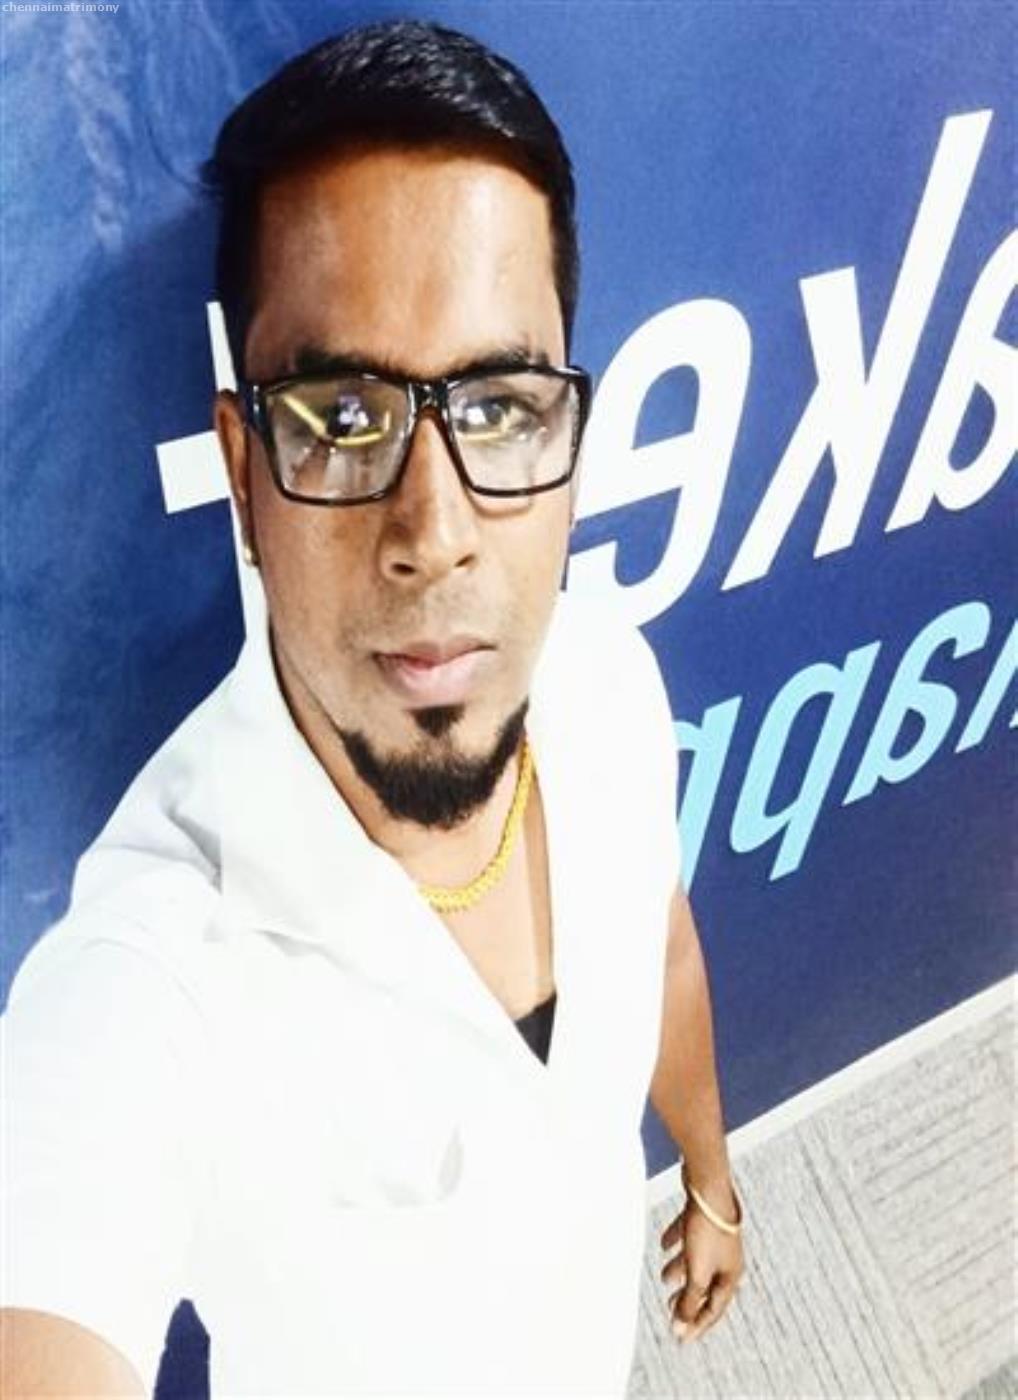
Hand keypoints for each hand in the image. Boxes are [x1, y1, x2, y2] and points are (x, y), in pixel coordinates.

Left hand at [659, 1179, 743, 1342]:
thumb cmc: (707, 1229)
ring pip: (697, 1261)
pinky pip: (690, 1236)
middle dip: (688, 1299)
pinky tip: (664, 1243)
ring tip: (664, 1278)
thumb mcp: (697, 1272)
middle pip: (706, 1285)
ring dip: (681, 1272)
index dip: (697, 1324)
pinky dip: (678, 1243)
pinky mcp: (705, 1219)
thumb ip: (689, 1301)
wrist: (709, 1185)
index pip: (715, 1308)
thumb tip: (680, 1330)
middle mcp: (727, 1258)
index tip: (682, 1338)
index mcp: (730, 1275)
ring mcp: (717, 1237)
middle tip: (671, 1310)